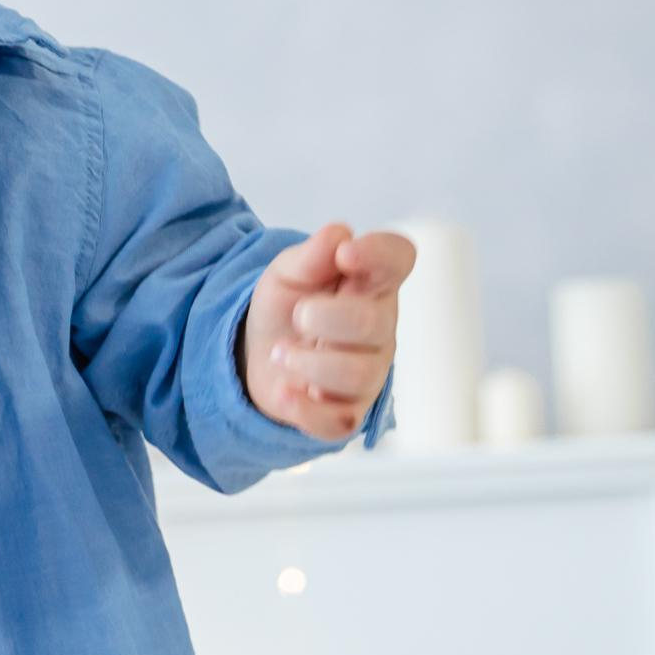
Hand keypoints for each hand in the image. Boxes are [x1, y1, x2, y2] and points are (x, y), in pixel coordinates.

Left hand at [239, 221, 413, 439]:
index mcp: (370, 283)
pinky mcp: (346, 412)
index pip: (399, 260)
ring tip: (280, 353)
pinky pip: (340, 421)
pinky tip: (285, 390)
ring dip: (310, 362)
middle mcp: (379, 328)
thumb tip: (338, 233)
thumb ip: (310, 256)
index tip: (346, 254)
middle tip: (298, 316)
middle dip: (327, 317)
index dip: (381, 254)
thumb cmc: (285, 310)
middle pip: (375, 323)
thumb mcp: (287, 273)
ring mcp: (367, 373)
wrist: (255, 358)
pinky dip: (307, 408)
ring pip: (359, 373)